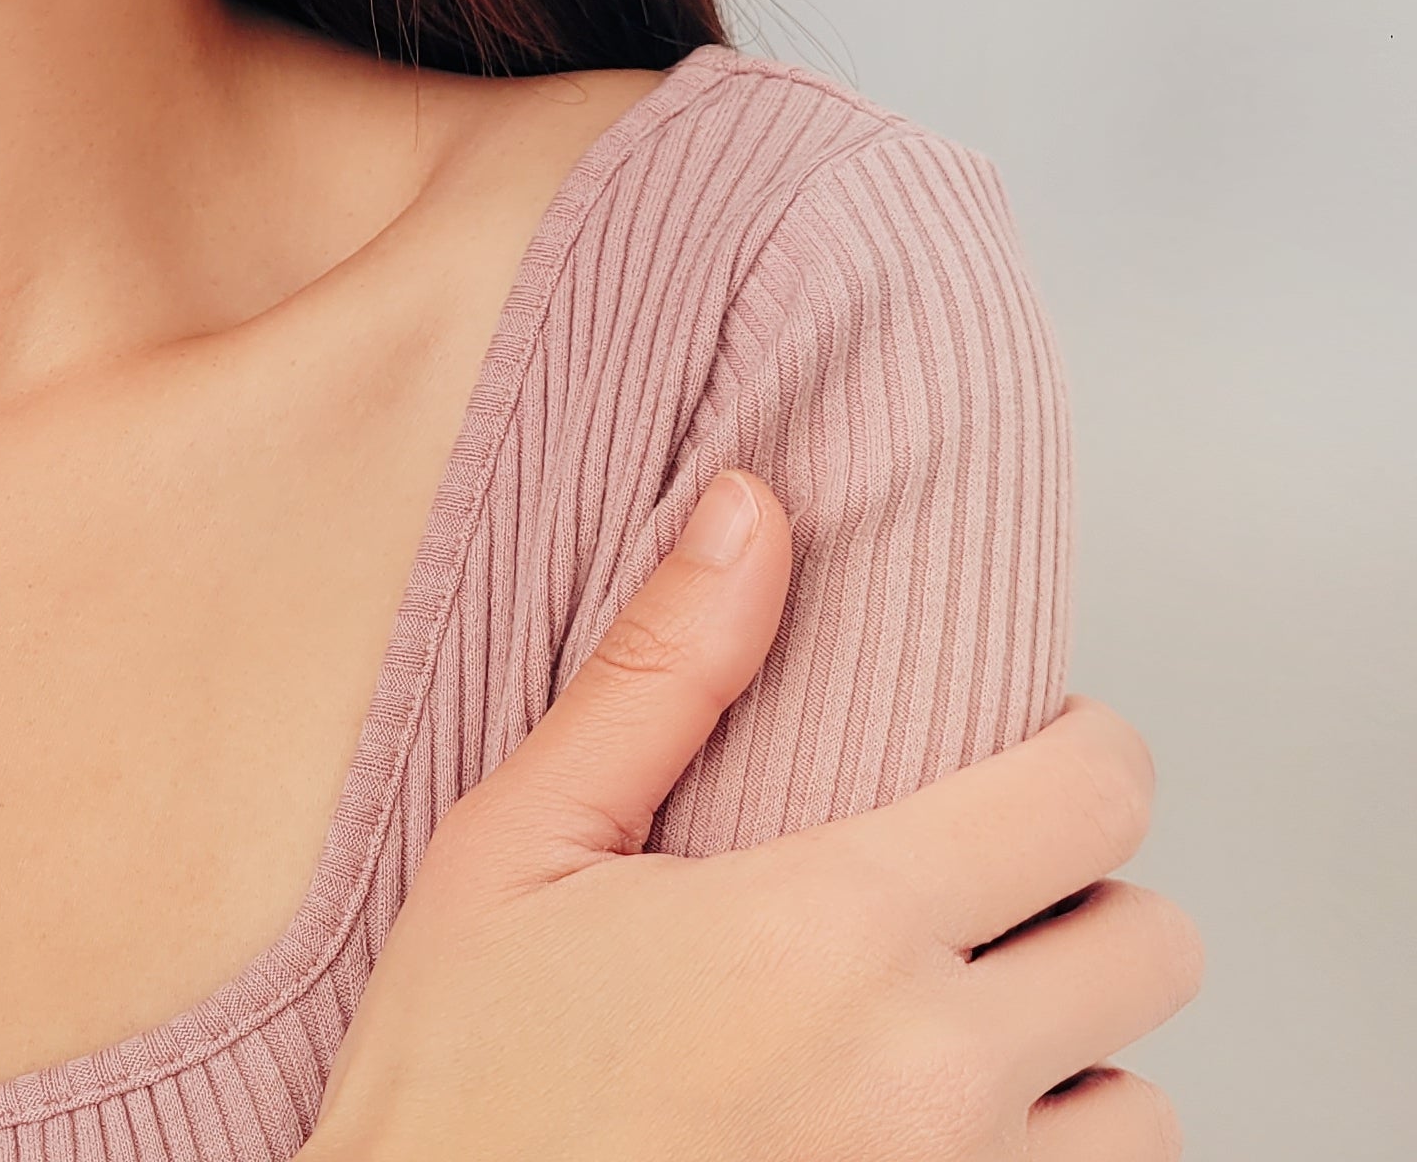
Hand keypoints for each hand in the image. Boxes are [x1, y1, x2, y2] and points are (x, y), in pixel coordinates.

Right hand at [305, 468, 1202, 1160]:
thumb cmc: (454, 1105)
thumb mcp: (513, 852)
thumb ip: (659, 673)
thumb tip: (752, 508)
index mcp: (829, 935)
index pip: (1098, 796)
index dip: (1075, 754)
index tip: (1015, 760)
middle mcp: (928, 1085)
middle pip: (1152, 949)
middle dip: (1074, 903)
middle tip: (971, 901)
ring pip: (1138, 1109)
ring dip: (1064, 1065)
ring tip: (941, 1038)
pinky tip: (916, 1139)